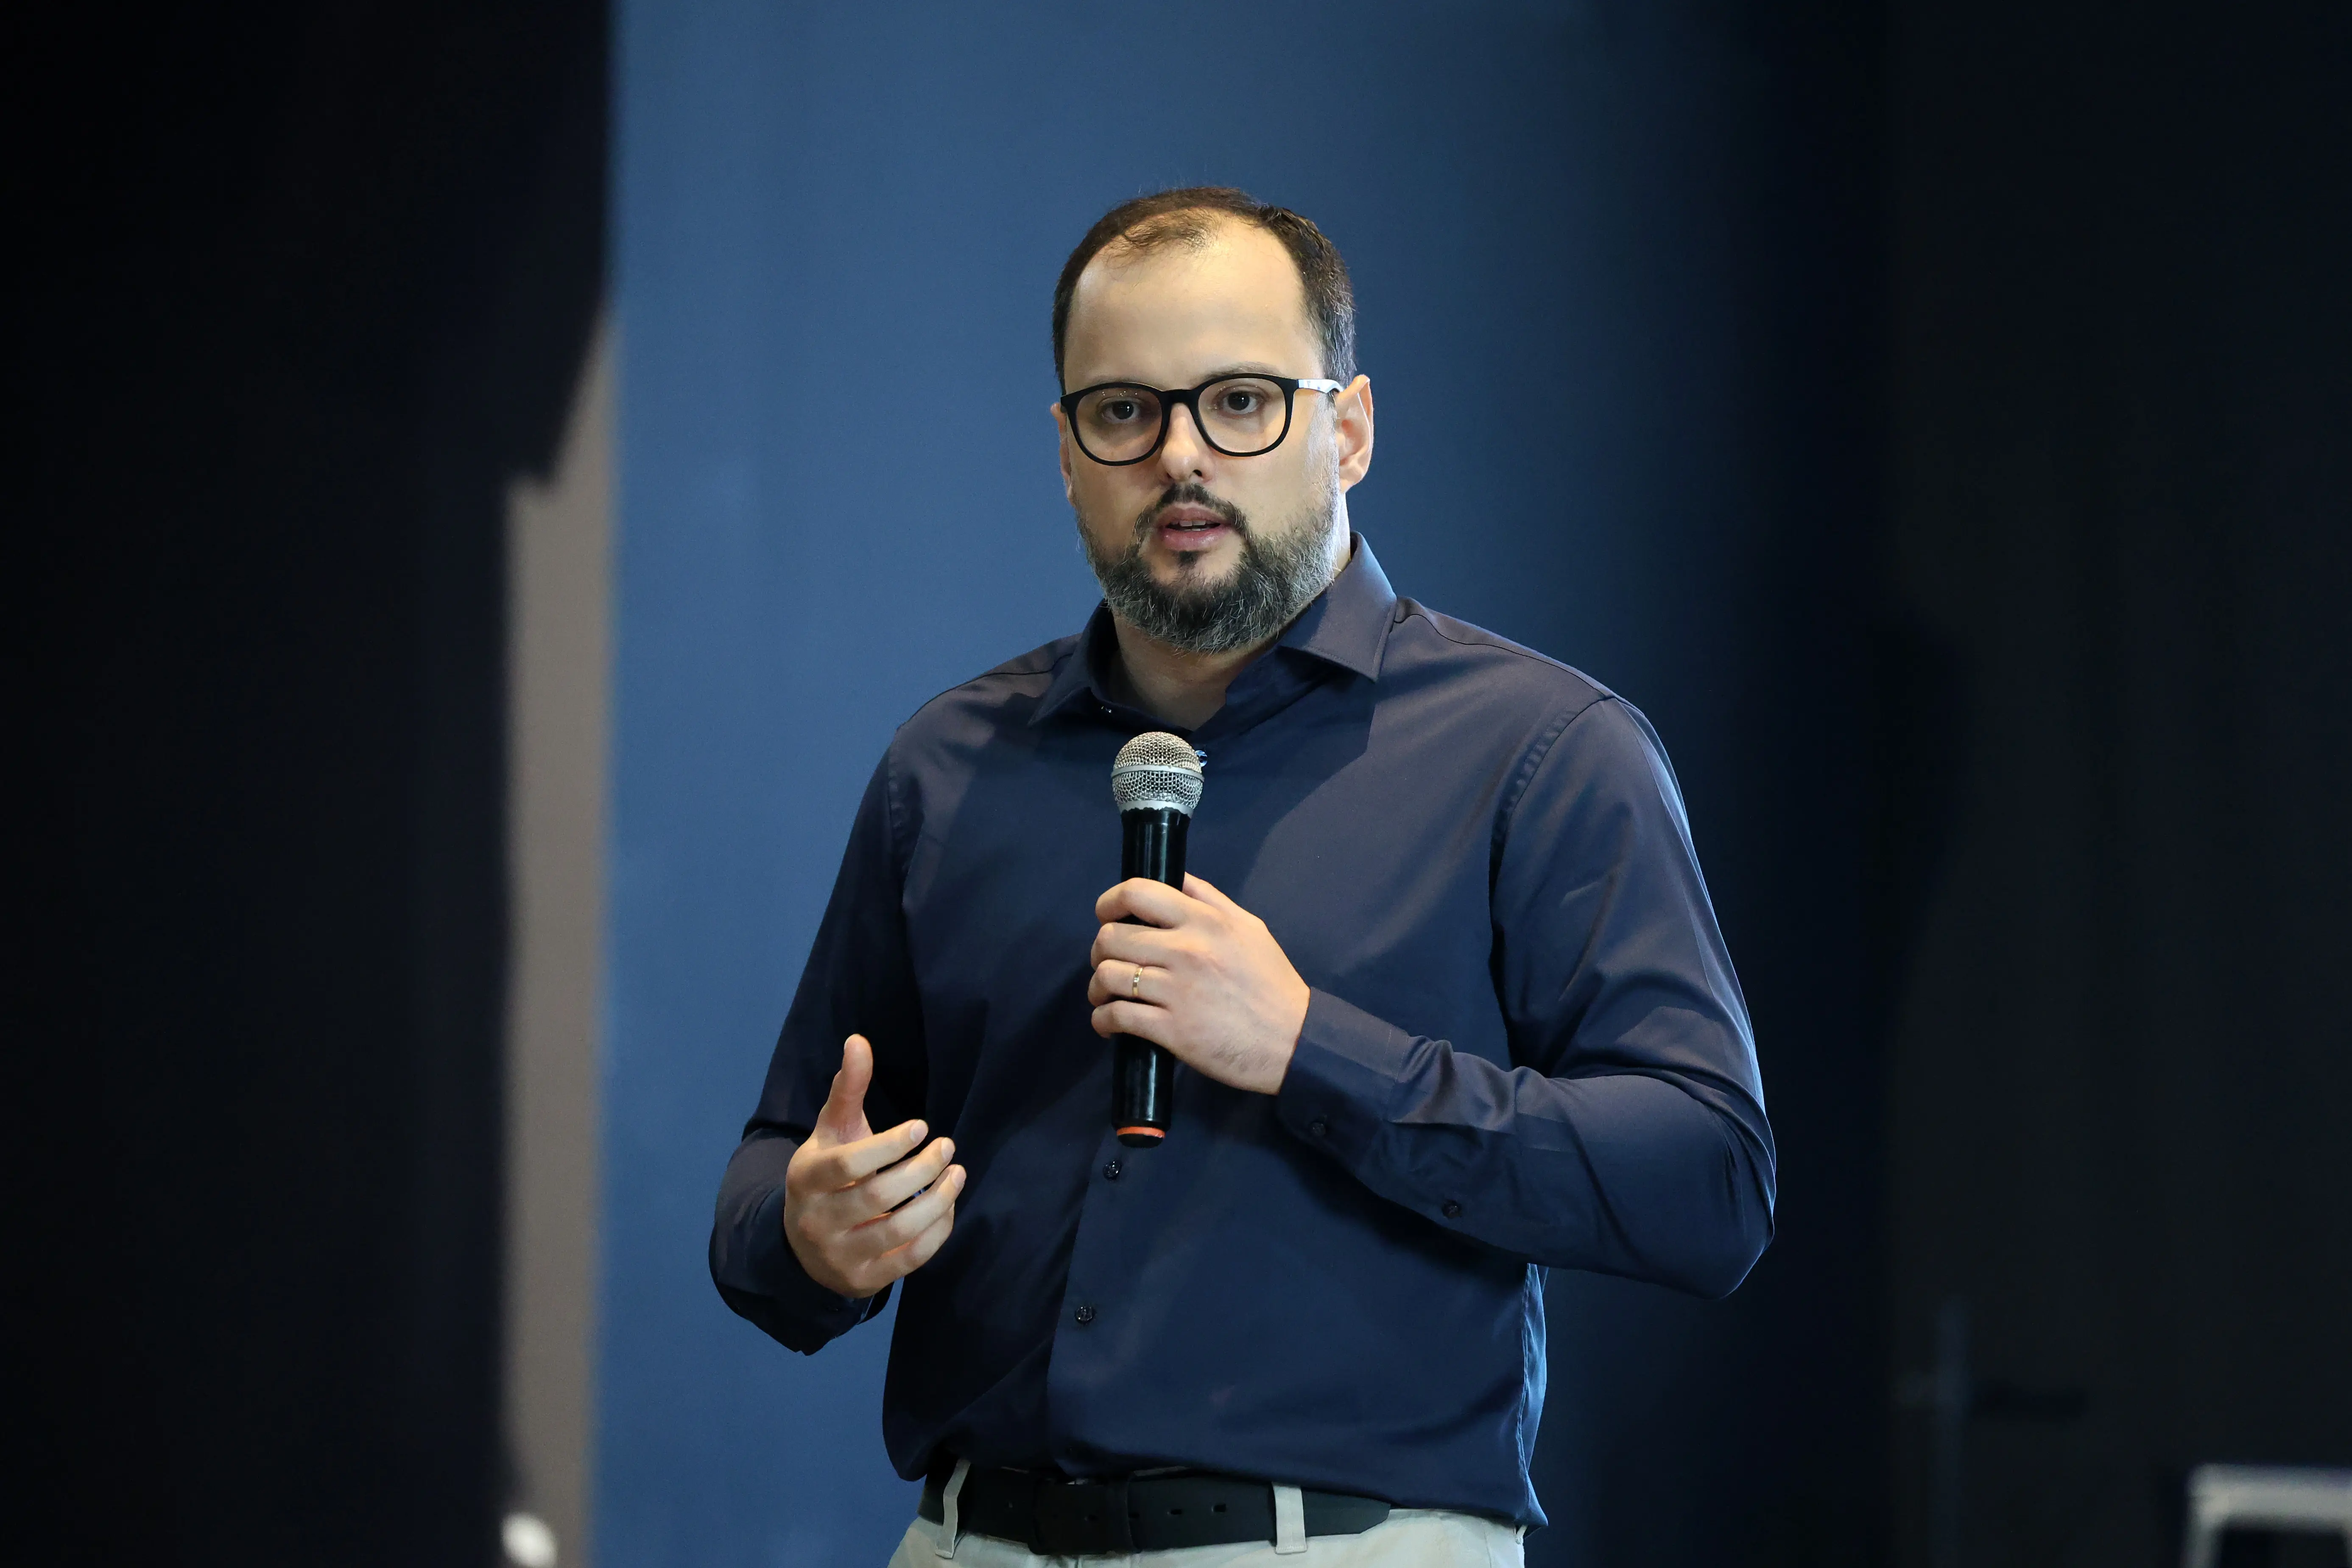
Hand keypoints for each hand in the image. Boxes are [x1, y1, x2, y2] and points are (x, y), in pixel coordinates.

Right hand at [782, 1034, 963, 1297]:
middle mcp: (817, 1221)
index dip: (889, 1145)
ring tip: (957, 1173)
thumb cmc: (827, 1174)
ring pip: (899, 1231)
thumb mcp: (830, 1132)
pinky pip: (910, 1260)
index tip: (923, 1126)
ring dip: (938, 1201)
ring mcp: (841, 1255)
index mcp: (806, 1179)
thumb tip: (859, 1040)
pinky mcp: (865, 1280)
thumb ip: (847, 1089)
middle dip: (921, 1169)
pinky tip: (949, 1204)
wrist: (802, 1244)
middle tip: (947, 1146)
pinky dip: (937, 1231)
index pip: (848, 1164)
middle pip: (877, 1196)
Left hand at [1087, 873, 1311, 1094]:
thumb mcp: (1249, 928)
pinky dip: (1103, 1020)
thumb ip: (1210, 900)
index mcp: (1205, 921)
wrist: (1294, 1041)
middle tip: (1108, 961)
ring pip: (1108, 976)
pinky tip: (1109, 1023)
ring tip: (1105, 995)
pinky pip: (1117, 1017)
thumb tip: (1174, 879)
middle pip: (1112, 937)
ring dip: (1097, 987)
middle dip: (1100, 950)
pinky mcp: (1172, 1031)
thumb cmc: (1272, 983)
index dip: (1109, 902)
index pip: (1138, 892)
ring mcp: (1176, 991)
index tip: (1107, 915)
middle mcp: (1186, 951)